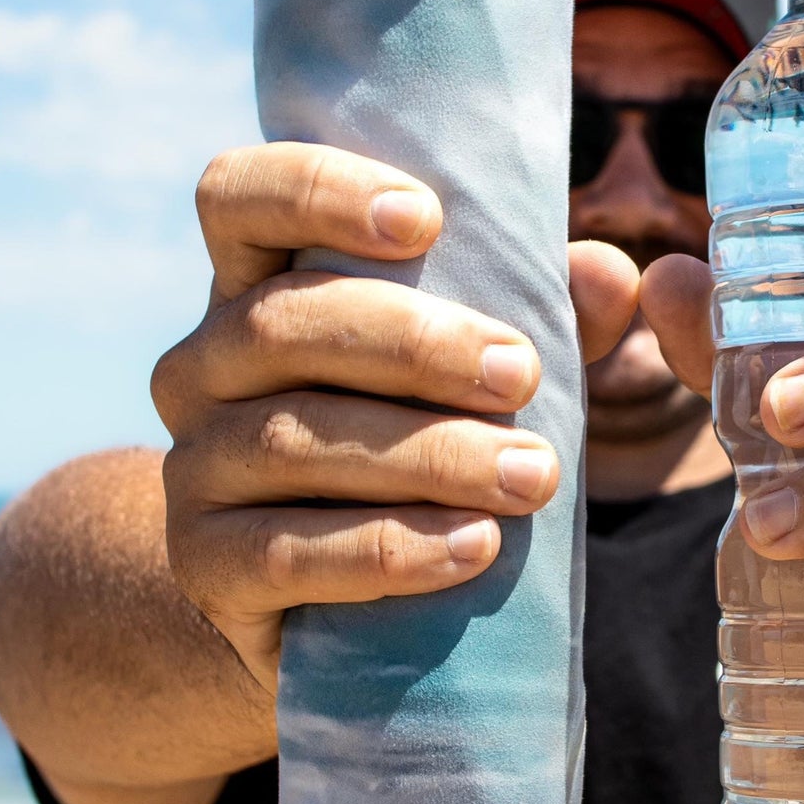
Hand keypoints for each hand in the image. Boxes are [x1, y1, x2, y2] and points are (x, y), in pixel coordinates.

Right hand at [153, 142, 637, 691]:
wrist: (325, 614)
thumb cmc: (414, 458)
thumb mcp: (480, 379)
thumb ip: (547, 320)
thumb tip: (612, 276)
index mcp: (255, 289)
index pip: (238, 195)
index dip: (316, 189)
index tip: (426, 217)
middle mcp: (202, 368)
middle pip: (280, 322)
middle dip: (413, 344)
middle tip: (521, 373)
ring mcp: (192, 470)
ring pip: (291, 440)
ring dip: (426, 455)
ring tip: (531, 477)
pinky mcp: (207, 570)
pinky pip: (287, 552)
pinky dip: (389, 548)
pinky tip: (473, 548)